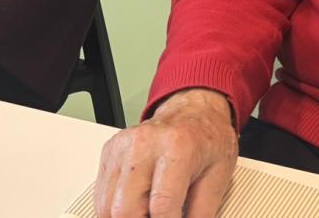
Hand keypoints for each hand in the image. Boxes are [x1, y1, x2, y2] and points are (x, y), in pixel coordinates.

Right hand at [94, 88, 237, 216]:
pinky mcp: (109, 151)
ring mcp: (122, 146)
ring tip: (148, 213)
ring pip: (106, 206)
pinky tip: (136, 205)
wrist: (193, 111)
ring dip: (125, 217)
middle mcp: (144, 144)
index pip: (161, 206)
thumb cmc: (206, 140)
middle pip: (124, 209)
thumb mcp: (218, 178)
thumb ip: (200, 213)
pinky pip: (101, 194)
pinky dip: (114, 208)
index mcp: (177, 148)